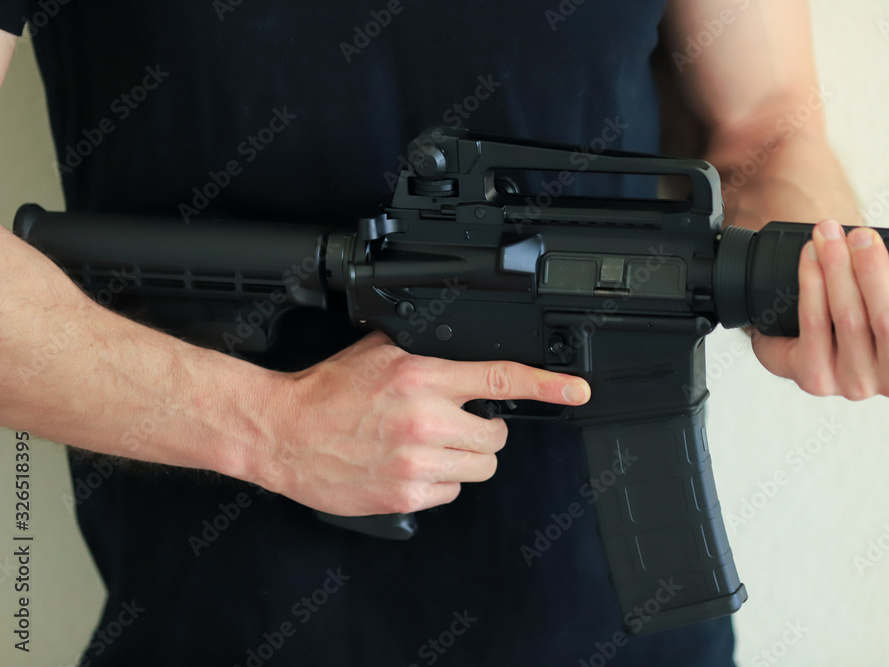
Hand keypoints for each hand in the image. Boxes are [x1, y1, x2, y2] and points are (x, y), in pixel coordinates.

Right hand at [249, 331, 590, 515]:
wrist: (284, 433)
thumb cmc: (326, 393)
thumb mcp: (378, 353)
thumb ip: (426, 353)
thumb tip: (461, 356)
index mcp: (422, 378)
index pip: (500, 379)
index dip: (547, 385)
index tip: (576, 390)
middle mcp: (425, 420)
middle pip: (496, 435)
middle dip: (482, 430)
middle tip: (455, 425)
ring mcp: (417, 461)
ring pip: (480, 466)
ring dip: (464, 457)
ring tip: (430, 446)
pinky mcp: (406, 494)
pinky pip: (452, 492)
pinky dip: (440, 481)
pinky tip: (411, 466)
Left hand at [751, 219, 888, 399]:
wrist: (814, 323)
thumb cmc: (876, 301)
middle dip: (873, 270)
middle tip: (860, 235)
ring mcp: (855, 383)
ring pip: (849, 319)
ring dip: (835, 269)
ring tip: (827, 234)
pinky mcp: (815, 379)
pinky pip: (814, 325)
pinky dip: (811, 283)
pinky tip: (810, 256)